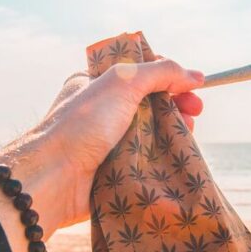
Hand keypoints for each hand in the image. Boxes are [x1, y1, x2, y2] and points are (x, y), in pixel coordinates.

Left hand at [0, 59, 203, 251]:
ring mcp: (108, 142)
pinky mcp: (114, 170)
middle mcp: (102, 112)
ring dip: (174, 134)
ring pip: (151, 134)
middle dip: (177, 106)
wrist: (54, 179)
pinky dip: (163, 159)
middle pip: (150, 104)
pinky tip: (178, 159)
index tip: (193, 87)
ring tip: (188, 137)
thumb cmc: (82, 125)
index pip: (140, 73)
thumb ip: (160, 73)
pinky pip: (146, 162)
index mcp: (96, 84)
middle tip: (196, 114)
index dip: (170, 77)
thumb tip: (196, 76)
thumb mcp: (121, 83)